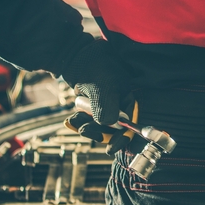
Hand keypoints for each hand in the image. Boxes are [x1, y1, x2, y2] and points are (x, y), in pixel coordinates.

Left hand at [60, 40, 133, 154]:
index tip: (111, 149)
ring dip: (88, 127)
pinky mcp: (93, 103)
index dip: (123, 138)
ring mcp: (107, 103)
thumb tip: (107, 125)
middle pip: (115, 127)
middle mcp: (121, 102)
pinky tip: (73, 120)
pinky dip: (81, 121)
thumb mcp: (103, 88)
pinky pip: (89, 118)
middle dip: (101, 132)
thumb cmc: (94, 65)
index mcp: (131, 97)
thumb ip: (107, 108)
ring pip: (100, 124)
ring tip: (78, 123)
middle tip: (87, 131)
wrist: (73, 55)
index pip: (132, 123)